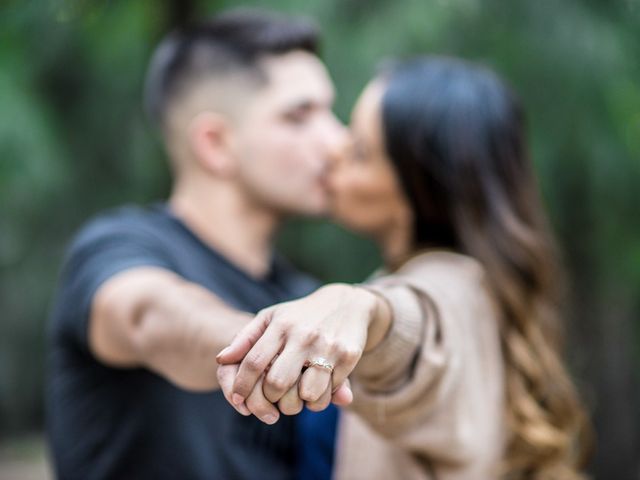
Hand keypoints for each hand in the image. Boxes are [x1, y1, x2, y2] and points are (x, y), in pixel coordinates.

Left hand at [216, 284, 387, 420]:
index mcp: (281, 325)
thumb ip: (245, 338)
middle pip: (277, 383)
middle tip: (272, 398)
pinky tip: (316, 390)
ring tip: (296, 398)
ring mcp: (327, 346)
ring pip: (306, 393)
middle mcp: (303, 335)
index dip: (241, 385)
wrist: (348, 302)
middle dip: (270, 398)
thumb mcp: (272, 317)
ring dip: (298, 403)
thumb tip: (221, 359)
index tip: (236, 398)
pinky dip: (319, 399)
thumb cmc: (301, 315)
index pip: (254, 362)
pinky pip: (329, 392)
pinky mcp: (348, 356)